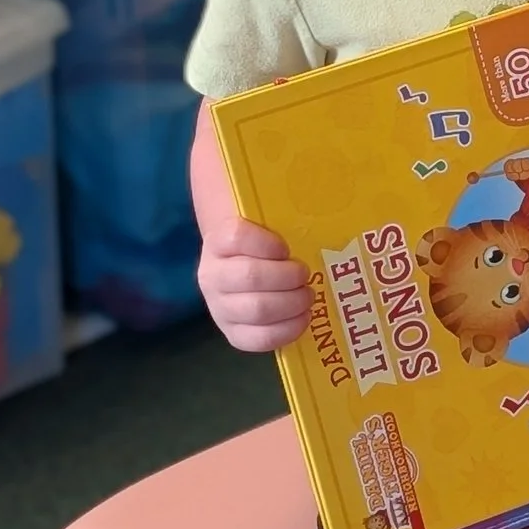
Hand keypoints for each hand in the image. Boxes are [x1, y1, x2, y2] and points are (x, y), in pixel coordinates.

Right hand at [198, 214, 310, 350]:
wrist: (240, 268)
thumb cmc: (265, 242)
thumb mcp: (267, 221)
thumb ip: (282, 210)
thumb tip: (317, 189)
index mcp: (218, 241)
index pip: (236, 236)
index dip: (268, 243)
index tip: (287, 247)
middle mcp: (212, 274)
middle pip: (251, 276)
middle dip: (289, 276)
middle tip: (306, 274)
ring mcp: (219, 307)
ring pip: (257, 309)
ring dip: (292, 303)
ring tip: (308, 296)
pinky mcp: (232, 333)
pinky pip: (258, 339)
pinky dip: (287, 330)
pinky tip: (303, 318)